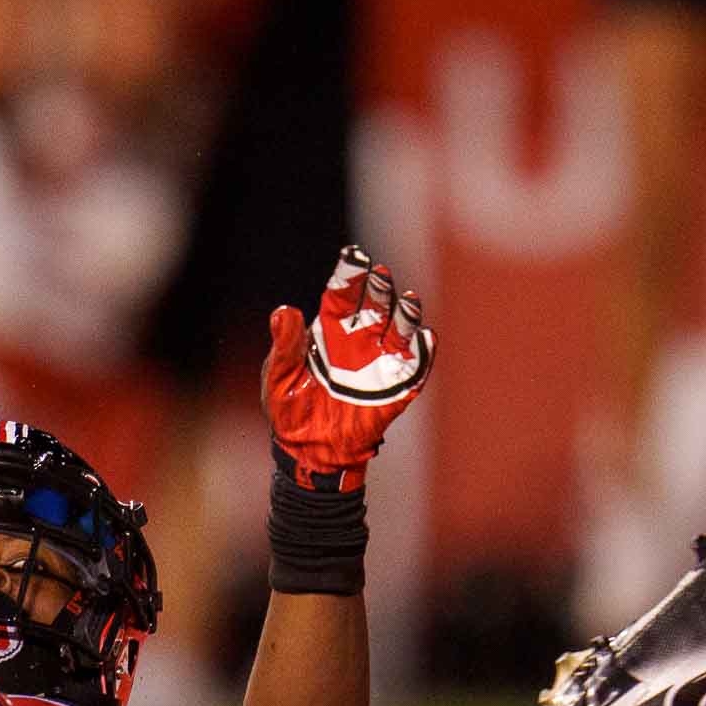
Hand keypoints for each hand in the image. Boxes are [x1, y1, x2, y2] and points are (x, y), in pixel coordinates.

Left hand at [262, 245, 434, 492]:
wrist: (308, 451)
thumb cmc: (289, 409)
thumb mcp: (279, 376)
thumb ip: (285, 345)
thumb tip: (284, 310)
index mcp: (330, 329)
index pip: (343, 293)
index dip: (350, 274)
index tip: (354, 255)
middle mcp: (359, 338)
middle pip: (376, 304)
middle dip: (379, 288)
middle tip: (379, 275)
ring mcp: (380, 361)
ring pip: (400, 329)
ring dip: (406, 314)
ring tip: (408, 300)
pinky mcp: (396, 387)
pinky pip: (415, 366)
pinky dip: (423, 351)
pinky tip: (425, 337)